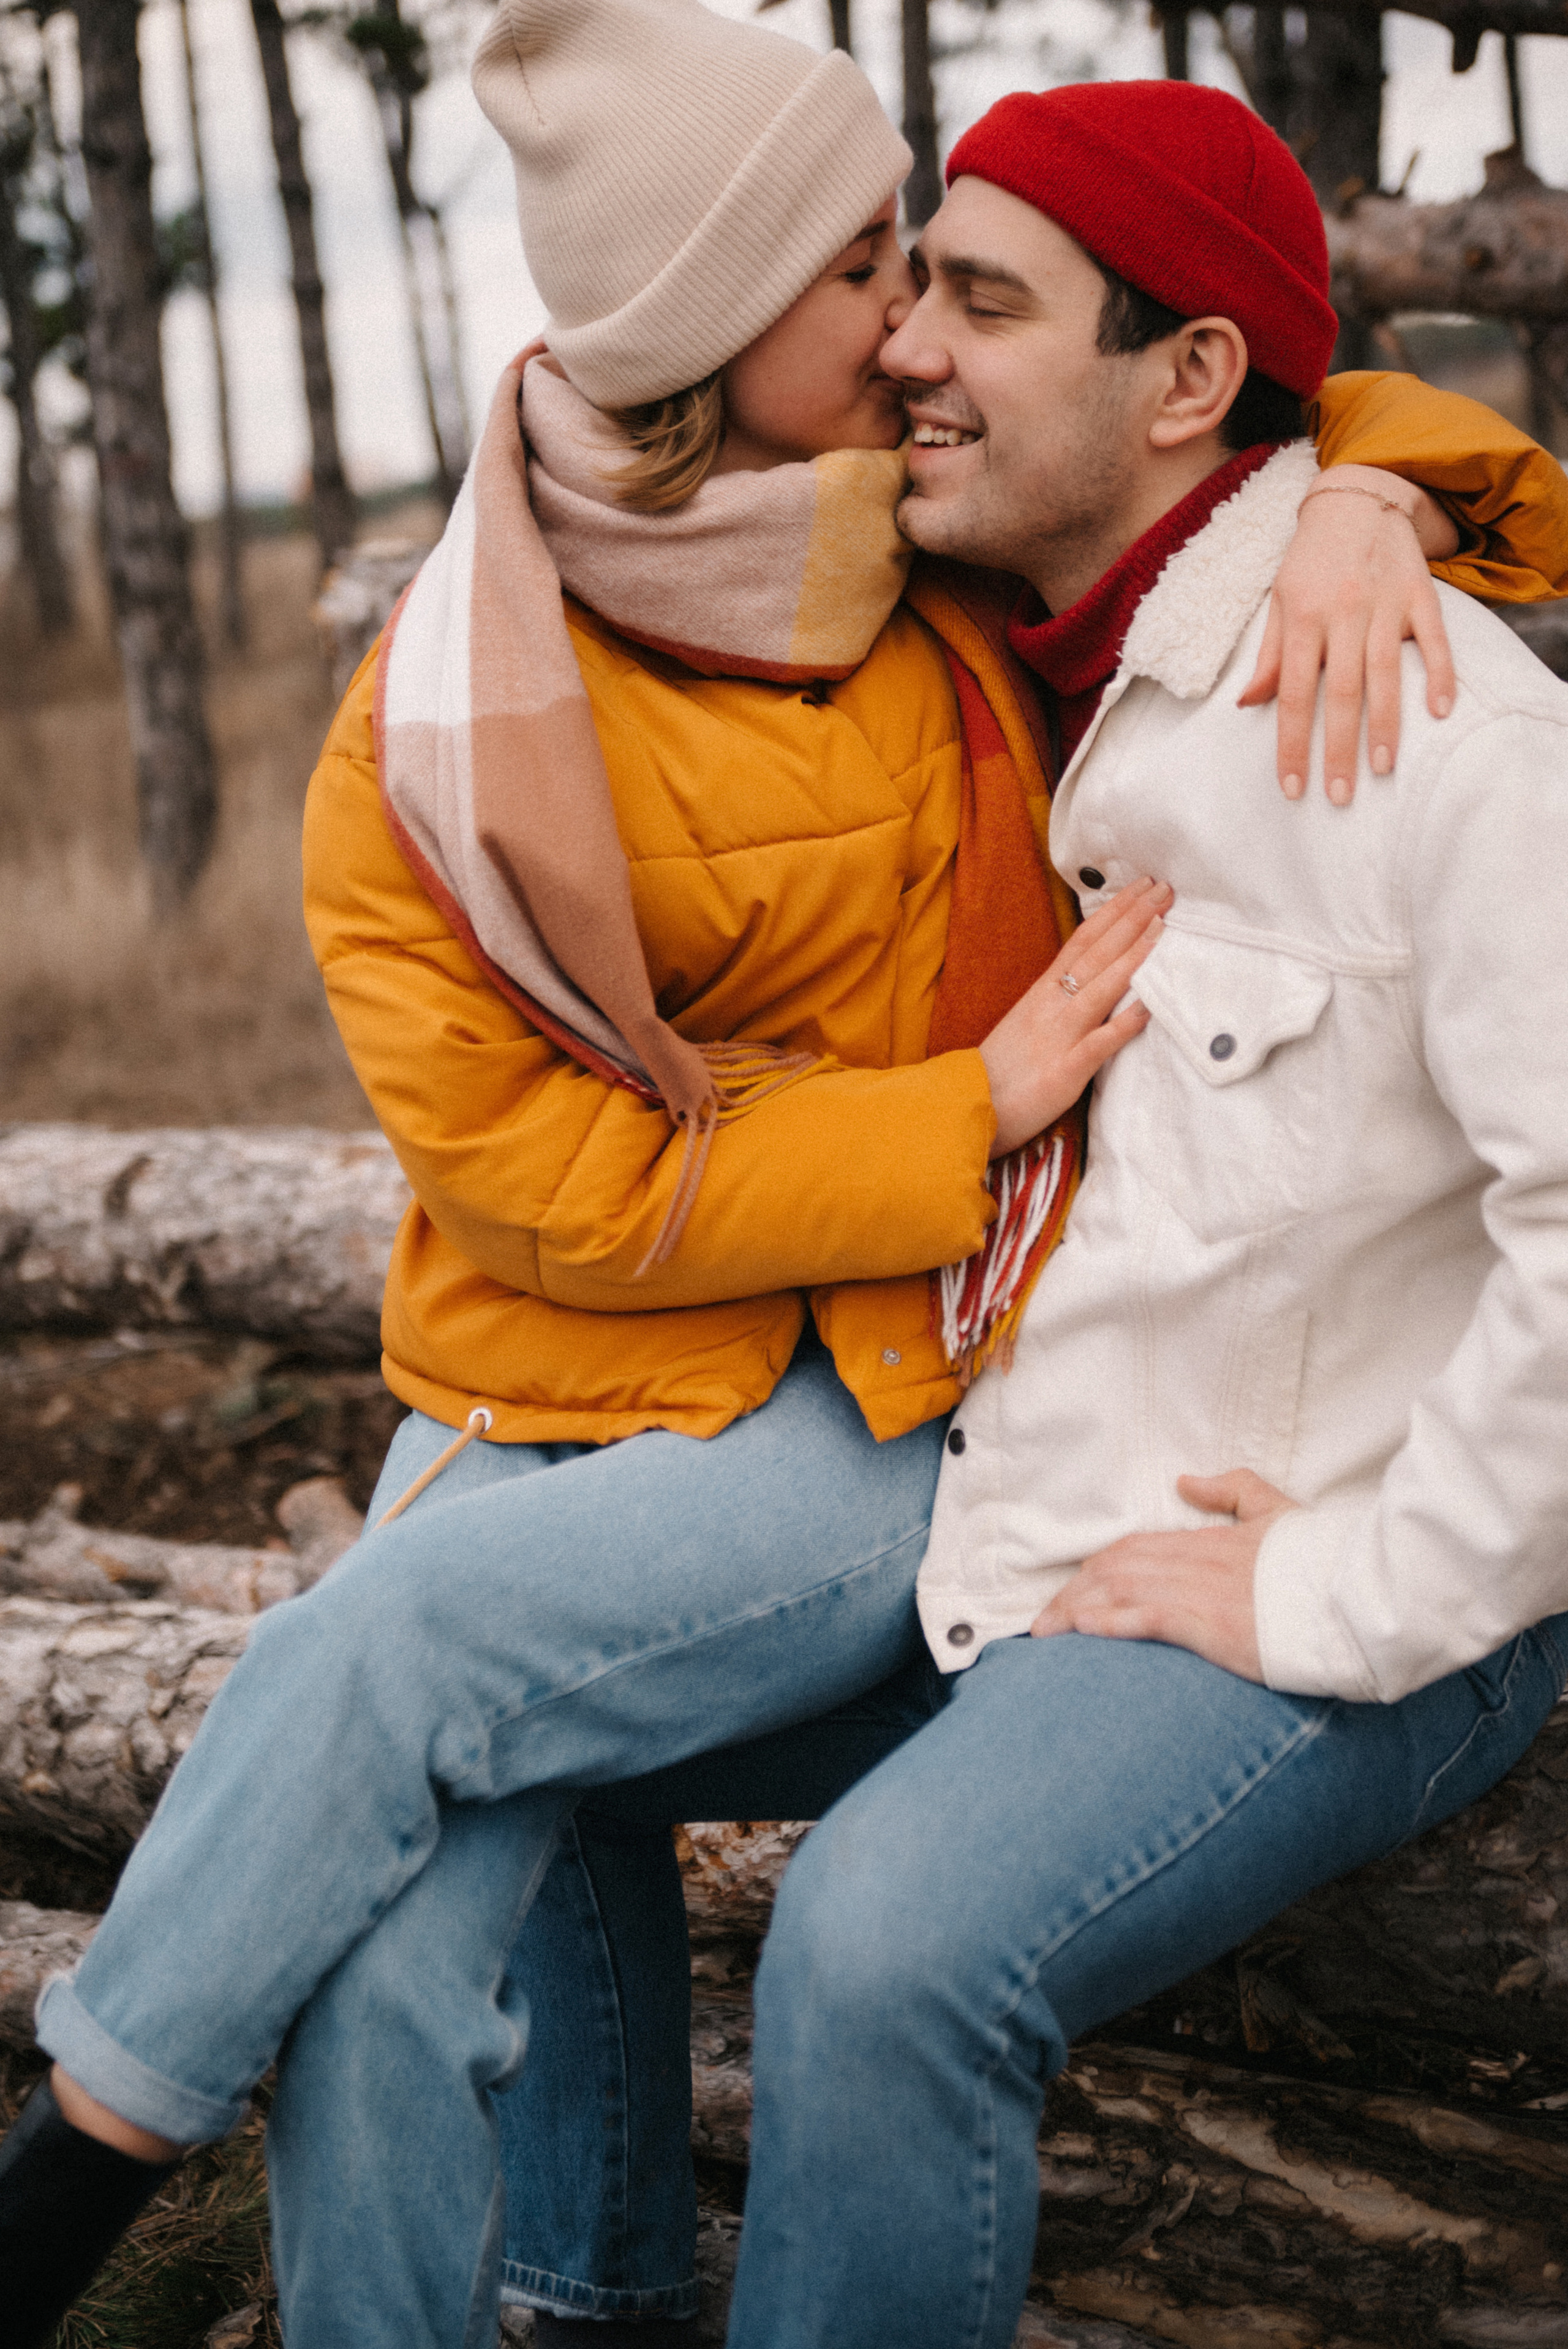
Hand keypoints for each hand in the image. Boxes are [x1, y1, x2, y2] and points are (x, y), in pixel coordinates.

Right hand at [979, 879, 1167, 1156]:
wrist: (967, 1108)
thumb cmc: (1000, 1071)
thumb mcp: (1028, 1022)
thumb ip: (1058, 1001)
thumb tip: (1090, 981)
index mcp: (1043, 992)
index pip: (1084, 939)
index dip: (1114, 911)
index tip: (1141, 887)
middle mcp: (1052, 1005)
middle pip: (1096, 952)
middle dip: (1132, 917)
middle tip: (1164, 888)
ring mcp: (1059, 1035)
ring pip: (1101, 987)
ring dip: (1134, 955)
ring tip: (1163, 925)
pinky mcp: (1065, 1070)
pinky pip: (1100, 1043)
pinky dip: (1125, 1023)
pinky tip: (1150, 1005)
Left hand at [1029, 1468, 1298, 1680]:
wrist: (1353, 1595)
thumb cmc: (1318, 1560)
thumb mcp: (1276, 1510)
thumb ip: (1232, 1489)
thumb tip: (1186, 1481)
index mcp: (1205, 1540)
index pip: (1132, 1548)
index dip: (1094, 1569)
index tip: (1070, 1590)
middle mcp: (1194, 1562)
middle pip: (1114, 1570)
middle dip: (1072, 1594)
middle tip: (1042, 1621)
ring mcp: (1199, 1593)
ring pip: (1121, 1592)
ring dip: (1077, 1611)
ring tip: (1045, 1632)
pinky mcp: (1210, 1625)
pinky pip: (1148, 1620)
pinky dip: (1112, 1623)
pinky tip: (1084, 1632)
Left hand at [1238, 466, 1458, 805]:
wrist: (1355, 498)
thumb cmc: (1310, 560)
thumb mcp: (1278, 600)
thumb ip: (1268, 656)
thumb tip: (1247, 705)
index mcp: (1301, 618)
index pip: (1294, 694)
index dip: (1292, 744)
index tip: (1293, 786)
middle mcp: (1343, 612)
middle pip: (1340, 692)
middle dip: (1338, 749)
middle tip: (1340, 795)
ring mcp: (1385, 603)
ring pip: (1385, 672)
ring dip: (1386, 724)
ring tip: (1383, 768)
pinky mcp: (1420, 594)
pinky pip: (1435, 640)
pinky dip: (1438, 675)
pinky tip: (1439, 711)